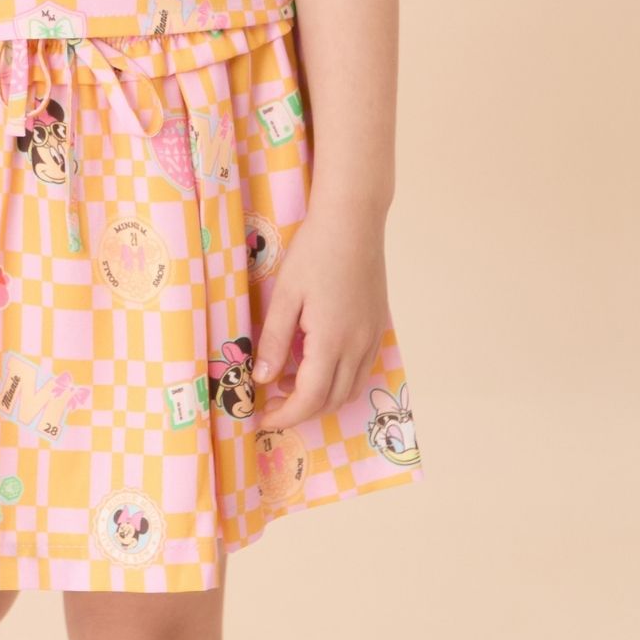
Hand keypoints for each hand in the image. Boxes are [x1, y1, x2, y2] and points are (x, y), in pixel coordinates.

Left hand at [251, 204, 390, 433]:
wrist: (353, 221)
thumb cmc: (314, 252)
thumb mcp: (285, 294)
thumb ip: (273, 340)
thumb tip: (262, 380)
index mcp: (332, 341)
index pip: (309, 398)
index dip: (285, 415)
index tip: (262, 418)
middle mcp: (358, 347)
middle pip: (332, 401)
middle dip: (300, 411)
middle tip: (270, 403)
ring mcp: (372, 337)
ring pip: (350, 389)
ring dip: (320, 397)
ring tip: (288, 382)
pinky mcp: (377, 327)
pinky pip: (361, 370)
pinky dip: (338, 380)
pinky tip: (316, 362)